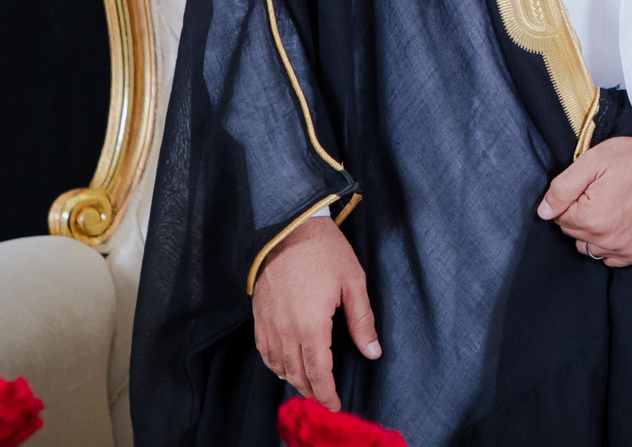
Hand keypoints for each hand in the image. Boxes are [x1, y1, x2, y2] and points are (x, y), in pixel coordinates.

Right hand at [252, 216, 380, 409]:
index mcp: (311, 324)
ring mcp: (269, 323)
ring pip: (278, 365)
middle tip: (324, 399)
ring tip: (308, 386)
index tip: (335, 405)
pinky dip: (274, 364)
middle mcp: (286, 329)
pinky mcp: (258, 314)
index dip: (327, 393)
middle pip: (297, 373)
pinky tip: (284, 366)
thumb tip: (373, 351)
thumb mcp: (353, 283)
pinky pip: (264, 350)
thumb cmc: (325, 251)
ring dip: (293, 379)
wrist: (289, 226)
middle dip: (312, 391)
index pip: (318, 372)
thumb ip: (362, 321)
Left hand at [537, 116, 631, 265]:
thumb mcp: (592, 161)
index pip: (560, 217)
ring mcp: (625, 249)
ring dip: (595, 232)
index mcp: (591, 217)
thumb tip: (543, 212)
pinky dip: (613, 244)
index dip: (572, 200)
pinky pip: (612, 258)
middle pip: (575, 234)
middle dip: (582, 215)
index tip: (590, 187)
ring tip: (613, 208)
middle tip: (602, 194)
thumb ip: (562, 188)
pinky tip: (623, 223)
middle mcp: (607, 240)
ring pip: (591, 248)